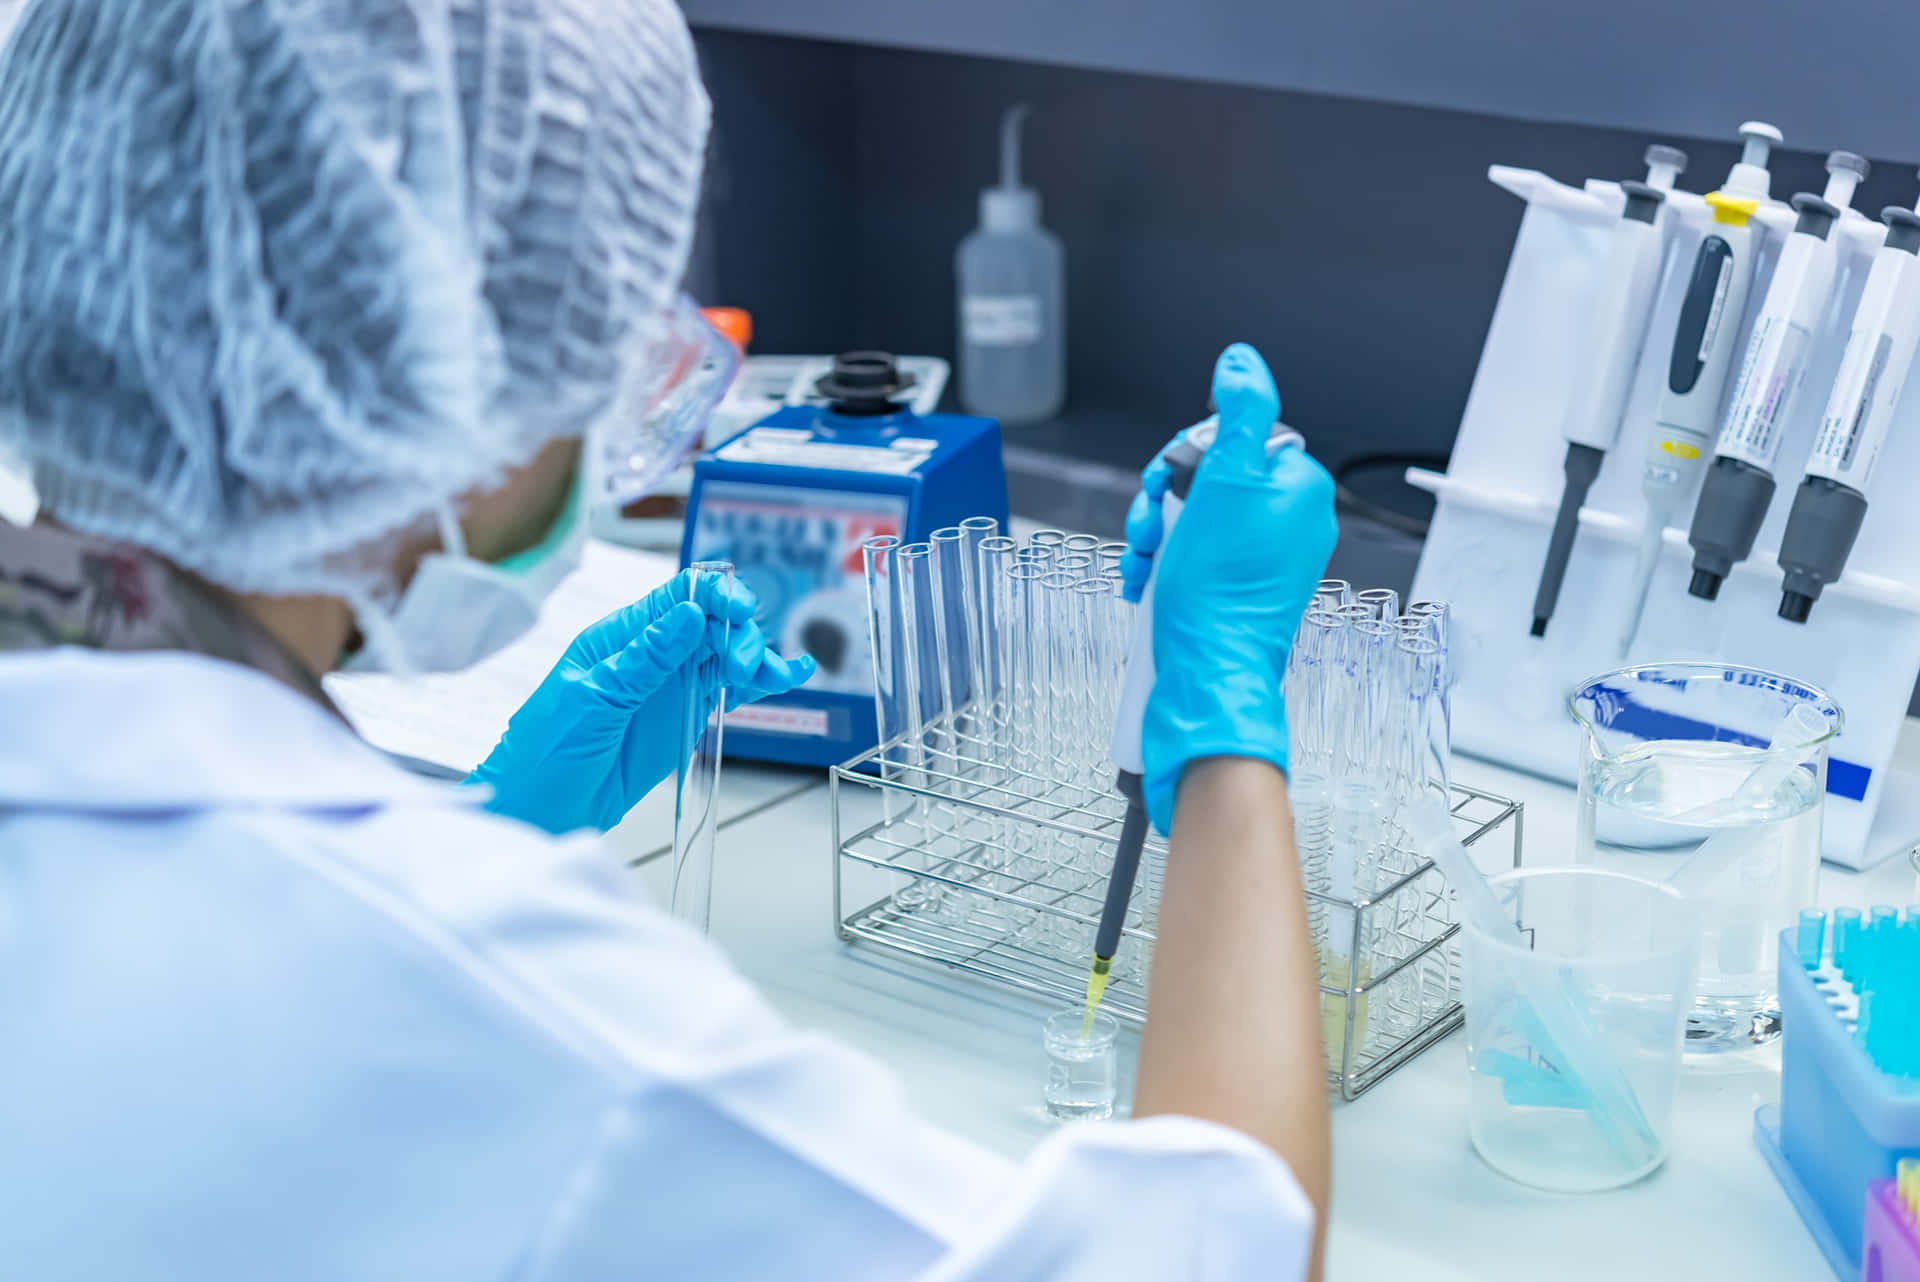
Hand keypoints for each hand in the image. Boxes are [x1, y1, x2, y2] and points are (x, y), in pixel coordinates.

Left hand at [469, 570, 816, 834]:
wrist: (538, 813)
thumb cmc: (543, 753)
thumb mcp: (591, 700)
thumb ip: (643, 660)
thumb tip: (687, 615)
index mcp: (619, 637)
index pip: (676, 597)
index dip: (714, 595)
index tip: (740, 611)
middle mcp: (650, 655)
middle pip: (712, 624)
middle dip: (738, 636)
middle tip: (744, 668)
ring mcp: (670, 686)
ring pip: (727, 654)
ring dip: (757, 656)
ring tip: (778, 676)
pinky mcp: (685, 717)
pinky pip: (727, 690)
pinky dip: (759, 682)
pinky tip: (789, 675)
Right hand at [1133, 343, 1336, 833]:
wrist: (1207, 677)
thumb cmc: (1216, 594)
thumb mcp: (1225, 485)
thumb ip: (1240, 414)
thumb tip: (1243, 359)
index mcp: (1296, 489)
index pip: (1234, 437)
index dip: (1188, 457)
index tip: (1169, 484)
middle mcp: (1286, 523)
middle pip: (1208, 477)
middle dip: (1164, 500)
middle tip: (1151, 527)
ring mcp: (1262, 561)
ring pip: (1192, 518)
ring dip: (1156, 534)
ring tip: (1146, 563)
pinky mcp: (1236, 591)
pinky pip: (1193, 557)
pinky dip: (1164, 565)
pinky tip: (1148, 584)